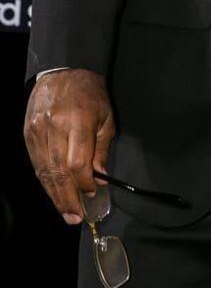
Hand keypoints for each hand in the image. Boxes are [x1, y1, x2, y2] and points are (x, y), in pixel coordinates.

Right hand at [24, 69, 115, 224]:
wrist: (63, 70)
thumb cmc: (90, 93)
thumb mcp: (106, 117)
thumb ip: (101, 148)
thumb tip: (99, 178)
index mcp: (77, 122)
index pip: (78, 163)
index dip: (85, 183)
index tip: (93, 193)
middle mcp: (54, 128)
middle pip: (58, 172)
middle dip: (67, 198)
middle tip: (74, 217)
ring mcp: (38, 131)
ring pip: (44, 171)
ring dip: (54, 195)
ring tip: (64, 212)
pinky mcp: (28, 134)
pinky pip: (36, 163)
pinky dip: (45, 181)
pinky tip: (53, 192)